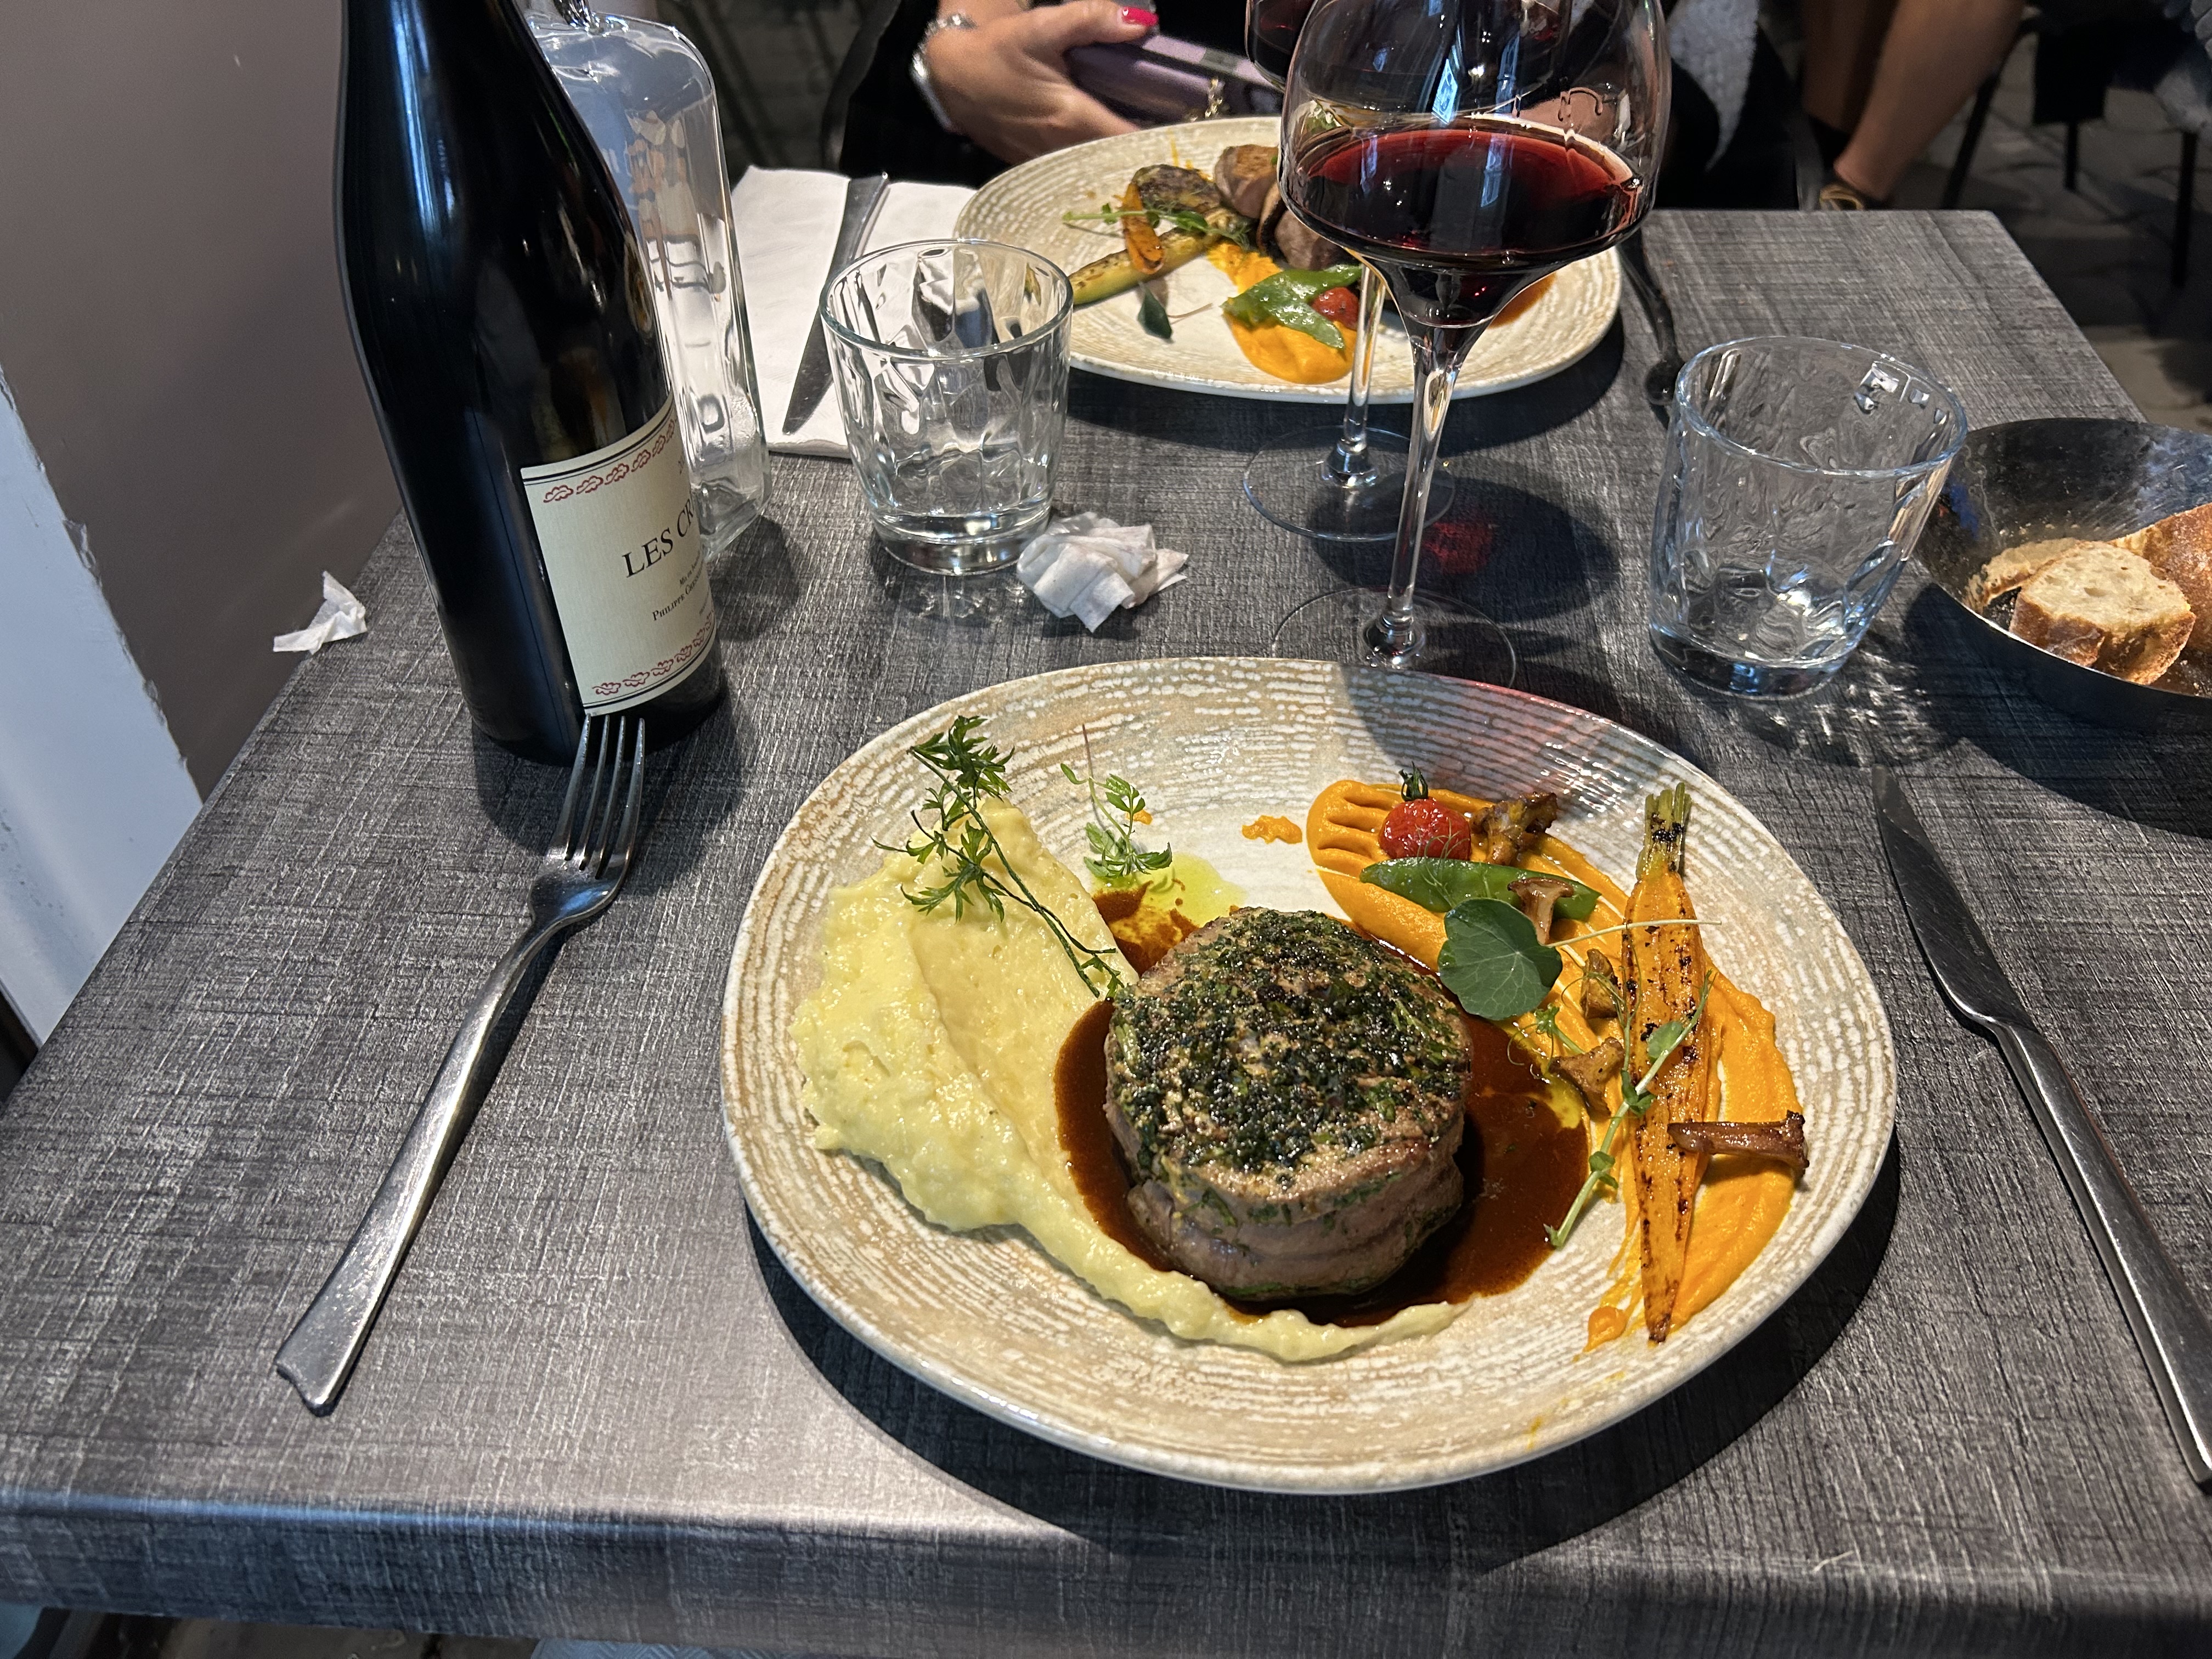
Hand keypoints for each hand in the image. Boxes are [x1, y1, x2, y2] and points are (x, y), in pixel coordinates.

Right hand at [927, 0, 1157, 163]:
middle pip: (1118, 160)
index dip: (1161, 140)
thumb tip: (1140, 23)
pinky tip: (1112, 151)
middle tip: (1178, 140)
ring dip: (1122, 160)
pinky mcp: (1035, 166)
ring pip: (1097, 169)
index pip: (1127, 140)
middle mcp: (1061, 148)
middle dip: (1147, 153)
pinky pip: (1076, 171)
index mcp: (1070, 117)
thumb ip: (1092, 20)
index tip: (1188, 134)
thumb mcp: (1043, 27)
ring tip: (1151, 147)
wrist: (950, 76)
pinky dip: (1096, 163)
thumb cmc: (996, 52)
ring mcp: (1047, 162)